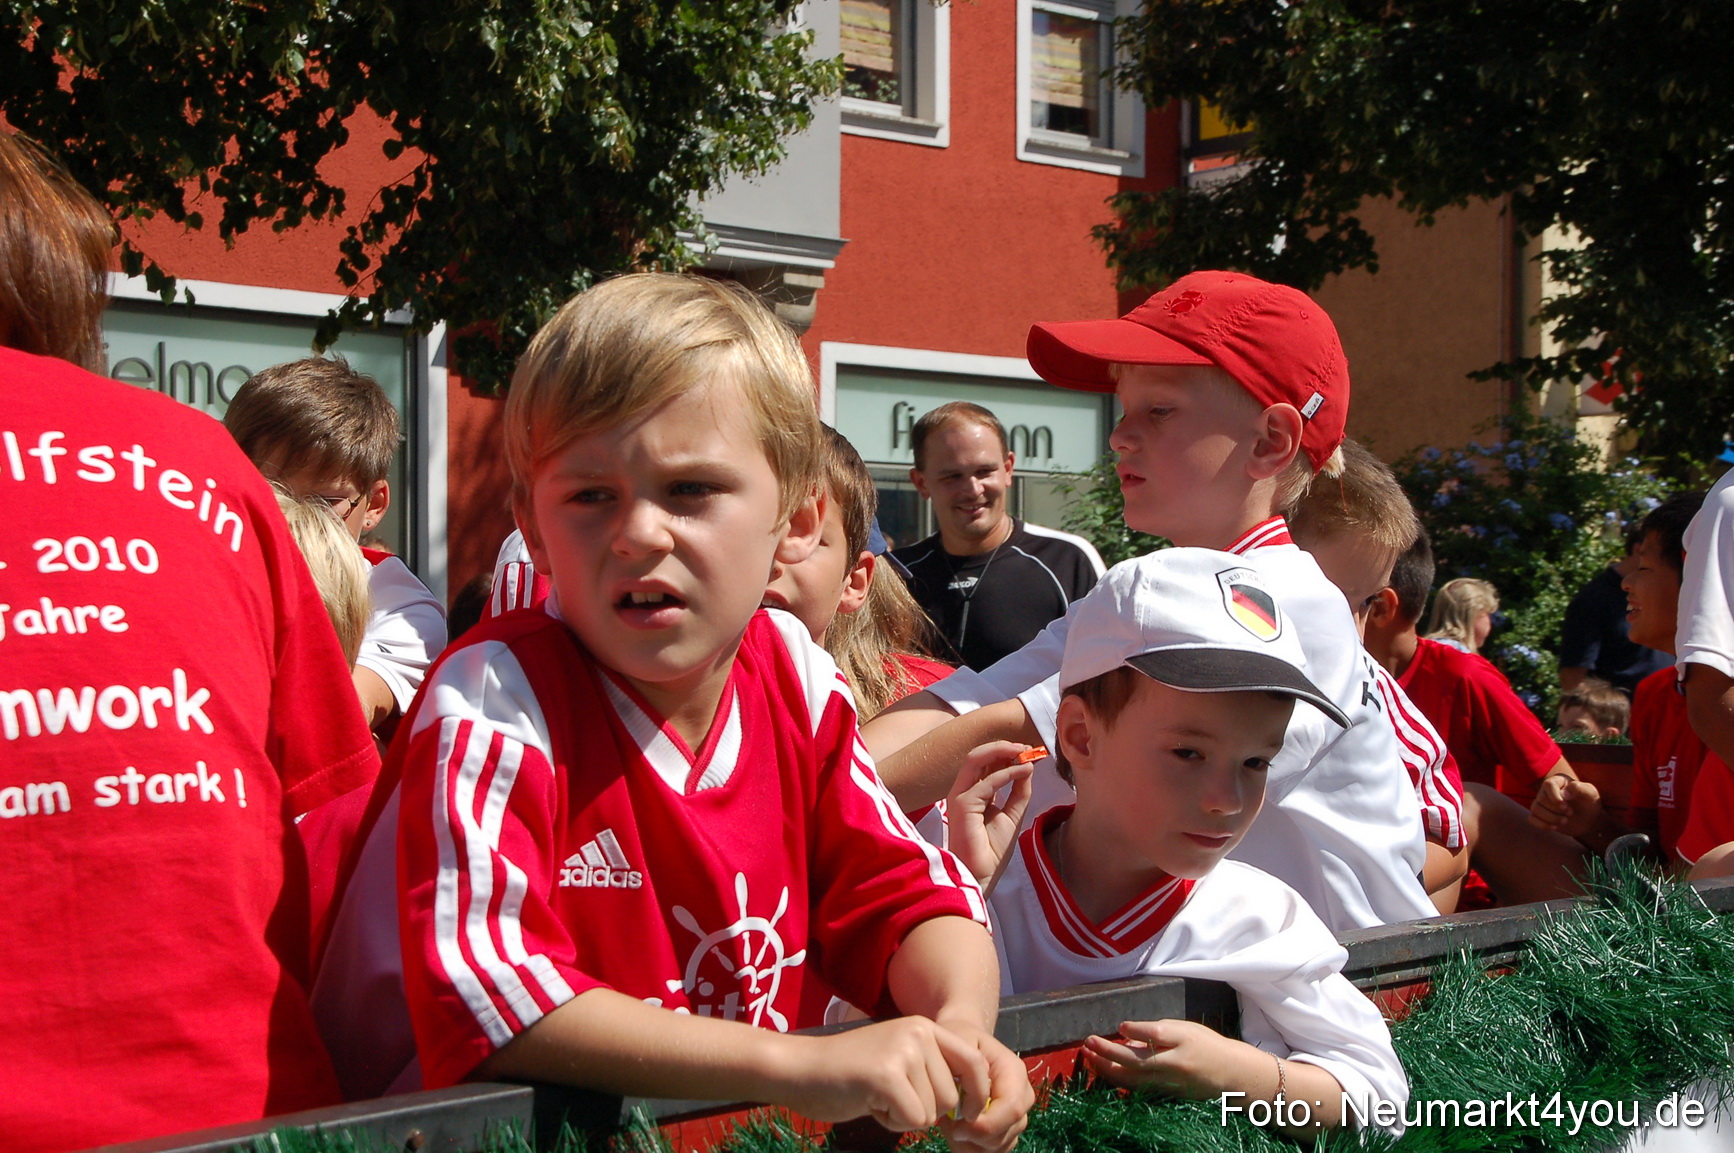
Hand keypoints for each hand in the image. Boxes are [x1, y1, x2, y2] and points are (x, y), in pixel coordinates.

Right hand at [776, 1016, 973, 1128]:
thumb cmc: (848, 1073)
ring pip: (933, 1112)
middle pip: (952, 1097)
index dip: (978, 1093)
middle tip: (889, 1096)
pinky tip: (869, 1103)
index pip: (975, 1061)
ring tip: (876, 1095)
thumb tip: (971, 1101)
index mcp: (924, 1027)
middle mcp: (919, 1032)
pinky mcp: (887, 1075)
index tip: (967, 1114)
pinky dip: (892, 1122)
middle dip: (924, 1110)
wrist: (800, 1069)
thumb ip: (930, 1070)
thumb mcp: (898, 1058)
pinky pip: (913, 1120)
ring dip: (905, 1116)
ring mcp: (903, 1051)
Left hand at [932, 1017, 1034, 1152]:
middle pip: (1008, 1131)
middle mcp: (1022, 1095)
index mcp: (1014, 1072)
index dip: (985, 1125)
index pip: (1012, 1108)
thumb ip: (970, 1072)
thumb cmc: (959, 1041)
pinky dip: (975, 1148)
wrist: (963, 1042)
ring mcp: (1017, 1113)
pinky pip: (996, 1149)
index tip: (955, 1126)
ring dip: (974, 1144)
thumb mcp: (959, 1043)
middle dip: (976, 1137)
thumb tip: (970, 1112)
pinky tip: (959, 1132)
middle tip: (949, 1126)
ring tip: (952, 1125)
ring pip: (1002, 1145)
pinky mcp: (1007, 1128)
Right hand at [945, 741, 1036, 888]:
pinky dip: (1008, 772)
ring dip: (1003, 751)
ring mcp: (960, 796)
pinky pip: (987, 781)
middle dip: (1003, 747)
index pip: (986, 763)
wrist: (982, 875)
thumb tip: (1027, 766)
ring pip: (976, 759)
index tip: (1029, 752)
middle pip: (978, 756)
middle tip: (1027, 748)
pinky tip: (1024, 771)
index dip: (1007, 753)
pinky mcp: (962, 804)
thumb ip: (1019, 790)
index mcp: (973, 793)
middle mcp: (964, 791)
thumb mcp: (1012, 814)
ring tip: (1025, 752)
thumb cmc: (991, 851)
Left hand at [1081, 1019, 1243, 1097]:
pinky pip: (1138, 1087)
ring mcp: (1171, 1082)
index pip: (1156, 1035)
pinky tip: (1103, 1070)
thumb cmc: (1205, 1045)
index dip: (1136, 1030)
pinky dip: (1118, 1079)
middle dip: (1109, 1052)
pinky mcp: (1167, 1094)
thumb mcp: (1184, 1029)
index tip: (1119, 1026)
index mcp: (1184, 1041)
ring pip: (1133, 1079)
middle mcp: (1176, 1064)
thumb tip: (1126, 1036)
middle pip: (1138, 1061)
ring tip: (1088, 1055)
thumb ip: (1156, 1031)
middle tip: (1088, 1042)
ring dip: (1107, 1068)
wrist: (1231, 1073)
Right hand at [1530, 773, 1600, 837]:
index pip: (1548, 785)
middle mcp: (1546, 790)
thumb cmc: (1589, 802)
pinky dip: (1542, 824)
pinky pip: (1532, 818)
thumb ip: (1579, 788)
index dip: (1554, 796)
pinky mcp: (1539, 815)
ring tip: (1565, 821)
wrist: (1589, 818)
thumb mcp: (1590, 793)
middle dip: (1555, 809)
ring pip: (1535, 808)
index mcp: (1558, 781)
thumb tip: (1564, 794)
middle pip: (1541, 798)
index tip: (1565, 806)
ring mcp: (1541, 803)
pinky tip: (1555, 827)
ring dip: (1550, 818)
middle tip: (1570, 813)